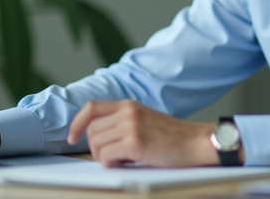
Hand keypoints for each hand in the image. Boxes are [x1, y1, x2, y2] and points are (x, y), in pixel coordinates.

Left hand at [67, 100, 222, 167]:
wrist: (196, 142)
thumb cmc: (172, 137)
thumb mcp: (144, 119)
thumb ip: (123, 121)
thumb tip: (96, 136)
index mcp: (128, 105)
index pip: (91, 108)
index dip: (77, 123)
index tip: (73, 137)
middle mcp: (127, 112)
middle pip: (91, 130)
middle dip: (95, 148)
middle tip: (111, 157)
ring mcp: (131, 126)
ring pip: (96, 144)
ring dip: (104, 157)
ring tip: (122, 160)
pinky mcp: (135, 142)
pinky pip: (106, 156)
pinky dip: (111, 163)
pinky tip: (127, 163)